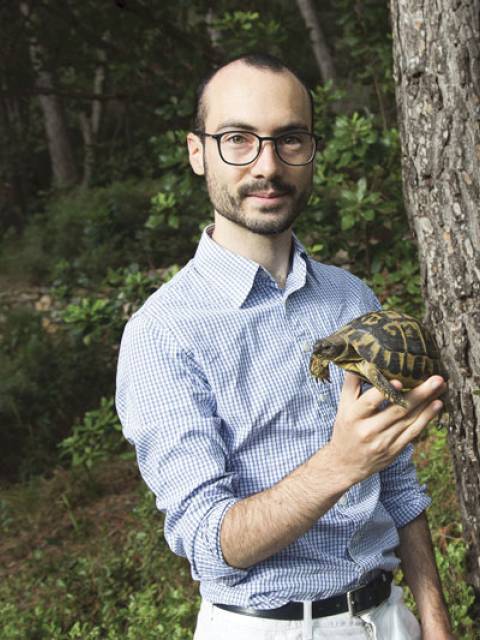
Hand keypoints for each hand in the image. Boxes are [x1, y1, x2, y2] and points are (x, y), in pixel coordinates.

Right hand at [327, 372, 446, 484]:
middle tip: (436, 379)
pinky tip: (437, 405)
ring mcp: (383, 442)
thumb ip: (351, 384)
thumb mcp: (343, 407)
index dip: (385, 392)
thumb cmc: (345, 429)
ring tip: (441, 386)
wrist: (346, 464)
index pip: (369, 402)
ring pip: (409, 420)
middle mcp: (368, 430)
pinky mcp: (394, 450)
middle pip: (397, 410)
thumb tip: (362, 359)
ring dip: (427, 402)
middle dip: (419, 393)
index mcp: (353, 417)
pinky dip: (427, 418)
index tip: (400, 380)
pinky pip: (414, 432)